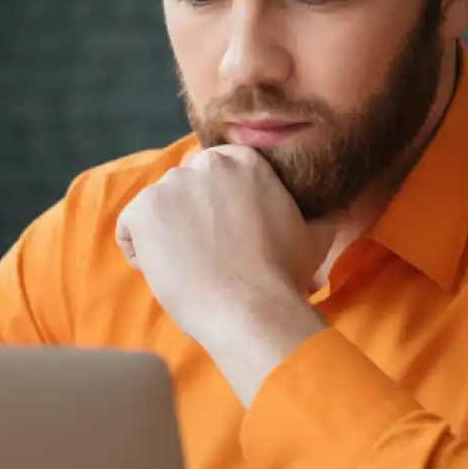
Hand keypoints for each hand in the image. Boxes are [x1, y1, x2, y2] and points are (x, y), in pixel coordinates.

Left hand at [115, 146, 331, 398]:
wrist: (251, 309)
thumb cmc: (283, 276)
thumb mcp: (315, 233)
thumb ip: (321, 210)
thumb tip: (339, 205)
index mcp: (242, 159)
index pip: (210, 177)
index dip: (215, 211)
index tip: (229, 239)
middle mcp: (204, 163)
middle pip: (181, 191)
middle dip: (189, 220)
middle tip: (210, 257)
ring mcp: (169, 186)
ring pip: (155, 211)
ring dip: (166, 237)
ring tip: (193, 268)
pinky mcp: (142, 211)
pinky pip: (128, 231)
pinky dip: (139, 253)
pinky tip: (168, 271)